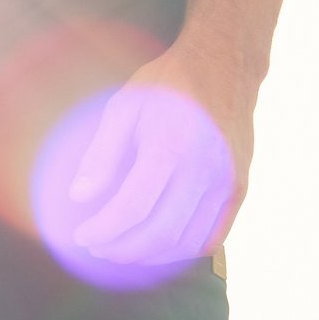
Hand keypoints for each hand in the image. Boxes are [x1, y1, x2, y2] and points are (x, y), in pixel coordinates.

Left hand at [57, 50, 251, 271]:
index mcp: (170, 147)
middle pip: (160, 234)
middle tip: (100, 248)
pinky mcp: (241, 188)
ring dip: (152, 255)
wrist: (225, 64)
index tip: (83, 237)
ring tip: (125, 249)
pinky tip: (161, 245)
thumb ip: (101, 154)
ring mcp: (228, 182)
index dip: (104, 231)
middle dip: (124, 250)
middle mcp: (204, 170)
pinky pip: (213, 236)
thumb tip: (78, 197)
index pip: (132, 208)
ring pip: (187, 242)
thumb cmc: (170, 84)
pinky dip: (184, 250)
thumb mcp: (125, 106)